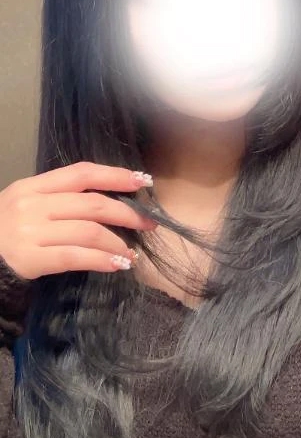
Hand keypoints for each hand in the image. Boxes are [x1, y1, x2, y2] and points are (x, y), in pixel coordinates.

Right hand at [0, 163, 157, 279]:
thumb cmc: (3, 230)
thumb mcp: (25, 204)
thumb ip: (59, 198)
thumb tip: (108, 201)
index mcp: (33, 186)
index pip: (82, 173)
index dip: (115, 175)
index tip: (142, 180)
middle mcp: (33, 205)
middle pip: (92, 204)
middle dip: (127, 212)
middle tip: (149, 222)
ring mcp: (30, 232)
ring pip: (88, 231)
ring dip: (117, 242)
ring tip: (131, 252)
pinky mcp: (30, 259)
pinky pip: (76, 257)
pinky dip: (102, 260)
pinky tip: (118, 264)